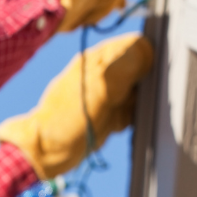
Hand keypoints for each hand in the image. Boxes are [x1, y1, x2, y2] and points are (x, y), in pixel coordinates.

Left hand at [0, 33, 152, 179]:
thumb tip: (148, 49)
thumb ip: (126, 64)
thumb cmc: (68, 117)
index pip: (137, 46)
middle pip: (142, 70)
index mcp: (100, 57)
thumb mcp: (101, 86)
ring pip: (139, 92)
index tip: (143, 82)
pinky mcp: (109, 110)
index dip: (147, 62)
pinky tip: (115, 125)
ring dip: (135, 107)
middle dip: (141, 89)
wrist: (48, 150)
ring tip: (116, 117)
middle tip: (125, 103)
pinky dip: (129, 119)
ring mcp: (107, 91)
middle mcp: (105, 71)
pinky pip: (132, 110)